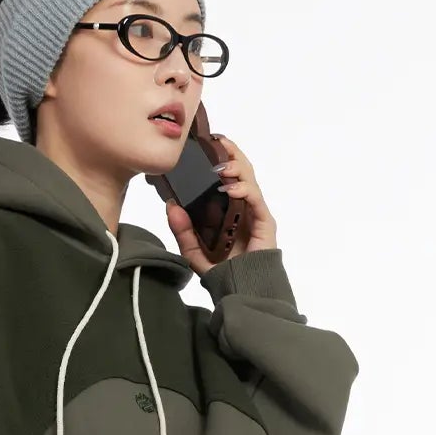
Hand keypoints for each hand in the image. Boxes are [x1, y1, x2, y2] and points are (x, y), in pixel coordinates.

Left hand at [163, 133, 277, 276]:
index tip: (203, 145)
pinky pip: (255, 198)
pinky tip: (230, 188)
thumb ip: (182, 230)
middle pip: (239, 170)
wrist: (239, 292)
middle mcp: (241, 206)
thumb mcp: (193, 250)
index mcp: (226, 208)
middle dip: (229, 153)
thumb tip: (170, 205)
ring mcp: (254, 212)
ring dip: (236, 167)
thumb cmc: (220, 272)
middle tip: (215, 142)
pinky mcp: (264, 222)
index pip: (223, 175)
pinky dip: (243, 189)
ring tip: (220, 165)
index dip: (217, 157)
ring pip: (249, 178)